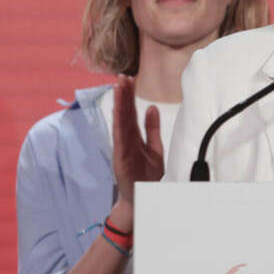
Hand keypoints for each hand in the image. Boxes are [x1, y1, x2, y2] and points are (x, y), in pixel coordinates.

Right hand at [112, 75, 163, 212]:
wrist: (142, 197)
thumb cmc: (146, 174)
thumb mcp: (155, 148)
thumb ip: (152, 128)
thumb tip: (152, 107)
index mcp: (133, 136)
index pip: (131, 112)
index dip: (130, 96)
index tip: (131, 78)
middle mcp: (125, 140)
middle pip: (124, 113)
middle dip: (124, 95)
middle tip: (124, 76)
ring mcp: (122, 148)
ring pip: (120, 122)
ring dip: (120, 105)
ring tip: (119, 88)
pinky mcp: (121, 158)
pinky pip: (120, 138)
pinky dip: (119, 124)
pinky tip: (119, 111)